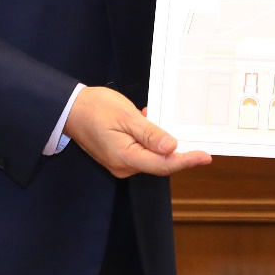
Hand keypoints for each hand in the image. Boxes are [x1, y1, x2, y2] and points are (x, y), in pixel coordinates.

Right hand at [63, 86, 211, 177]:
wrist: (70, 109)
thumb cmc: (96, 108)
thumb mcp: (126, 117)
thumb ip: (150, 134)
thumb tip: (172, 147)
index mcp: (126, 158)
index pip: (163, 164)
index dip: (186, 161)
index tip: (205, 156)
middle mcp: (124, 166)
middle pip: (159, 163)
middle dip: (177, 152)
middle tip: (197, 139)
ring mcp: (119, 163)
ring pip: (151, 157)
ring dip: (161, 143)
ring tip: (164, 121)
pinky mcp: (117, 156)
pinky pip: (140, 152)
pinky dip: (149, 140)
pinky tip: (147, 120)